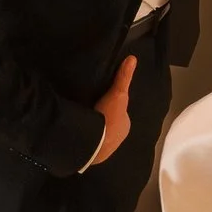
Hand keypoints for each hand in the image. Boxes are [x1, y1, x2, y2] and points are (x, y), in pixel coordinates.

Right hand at [81, 53, 135, 168]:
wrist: (94, 144)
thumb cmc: (109, 119)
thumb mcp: (117, 94)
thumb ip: (123, 78)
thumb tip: (133, 58)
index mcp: (125, 125)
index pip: (120, 113)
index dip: (113, 105)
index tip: (103, 98)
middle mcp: (118, 138)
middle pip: (110, 123)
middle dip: (103, 117)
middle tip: (91, 106)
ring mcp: (105, 147)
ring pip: (100, 133)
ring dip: (94, 127)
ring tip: (82, 117)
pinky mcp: (91, 153)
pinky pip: (89, 140)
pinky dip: (85, 135)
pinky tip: (78, 129)